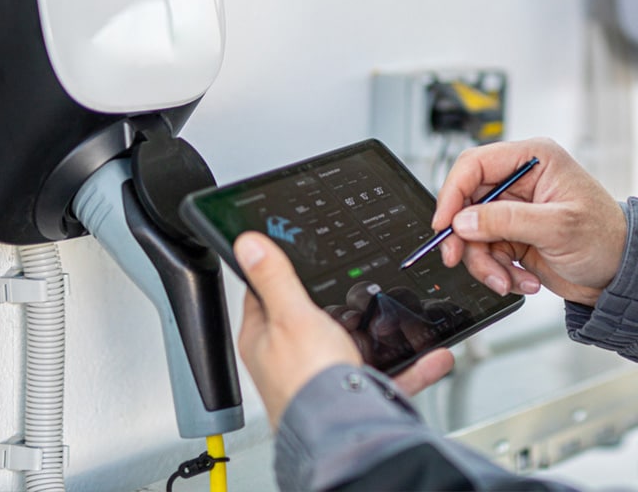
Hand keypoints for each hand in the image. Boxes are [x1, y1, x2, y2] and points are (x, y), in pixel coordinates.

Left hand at [235, 232, 454, 427]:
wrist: (345, 438)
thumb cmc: (307, 383)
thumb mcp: (292, 315)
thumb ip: (274, 277)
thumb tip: (249, 245)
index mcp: (265, 339)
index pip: (265, 295)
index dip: (278, 272)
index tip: (294, 255)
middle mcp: (290, 362)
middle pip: (312, 320)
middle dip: (338, 304)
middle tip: (357, 287)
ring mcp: (324, 381)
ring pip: (355, 348)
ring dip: (380, 334)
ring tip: (397, 317)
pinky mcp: (356, 401)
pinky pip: (389, 378)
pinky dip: (413, 366)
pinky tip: (433, 355)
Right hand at [434, 138, 626, 306]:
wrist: (621, 276)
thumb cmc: (607, 239)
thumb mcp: (558, 227)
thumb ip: (507, 221)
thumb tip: (464, 221)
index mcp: (531, 160)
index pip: (474, 165)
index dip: (453, 192)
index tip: (445, 223)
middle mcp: (517, 181)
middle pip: (466, 202)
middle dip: (464, 236)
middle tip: (457, 257)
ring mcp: (511, 210)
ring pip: (470, 232)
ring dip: (484, 261)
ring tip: (506, 279)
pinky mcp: (508, 234)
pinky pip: (483, 251)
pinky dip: (496, 271)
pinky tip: (520, 279)